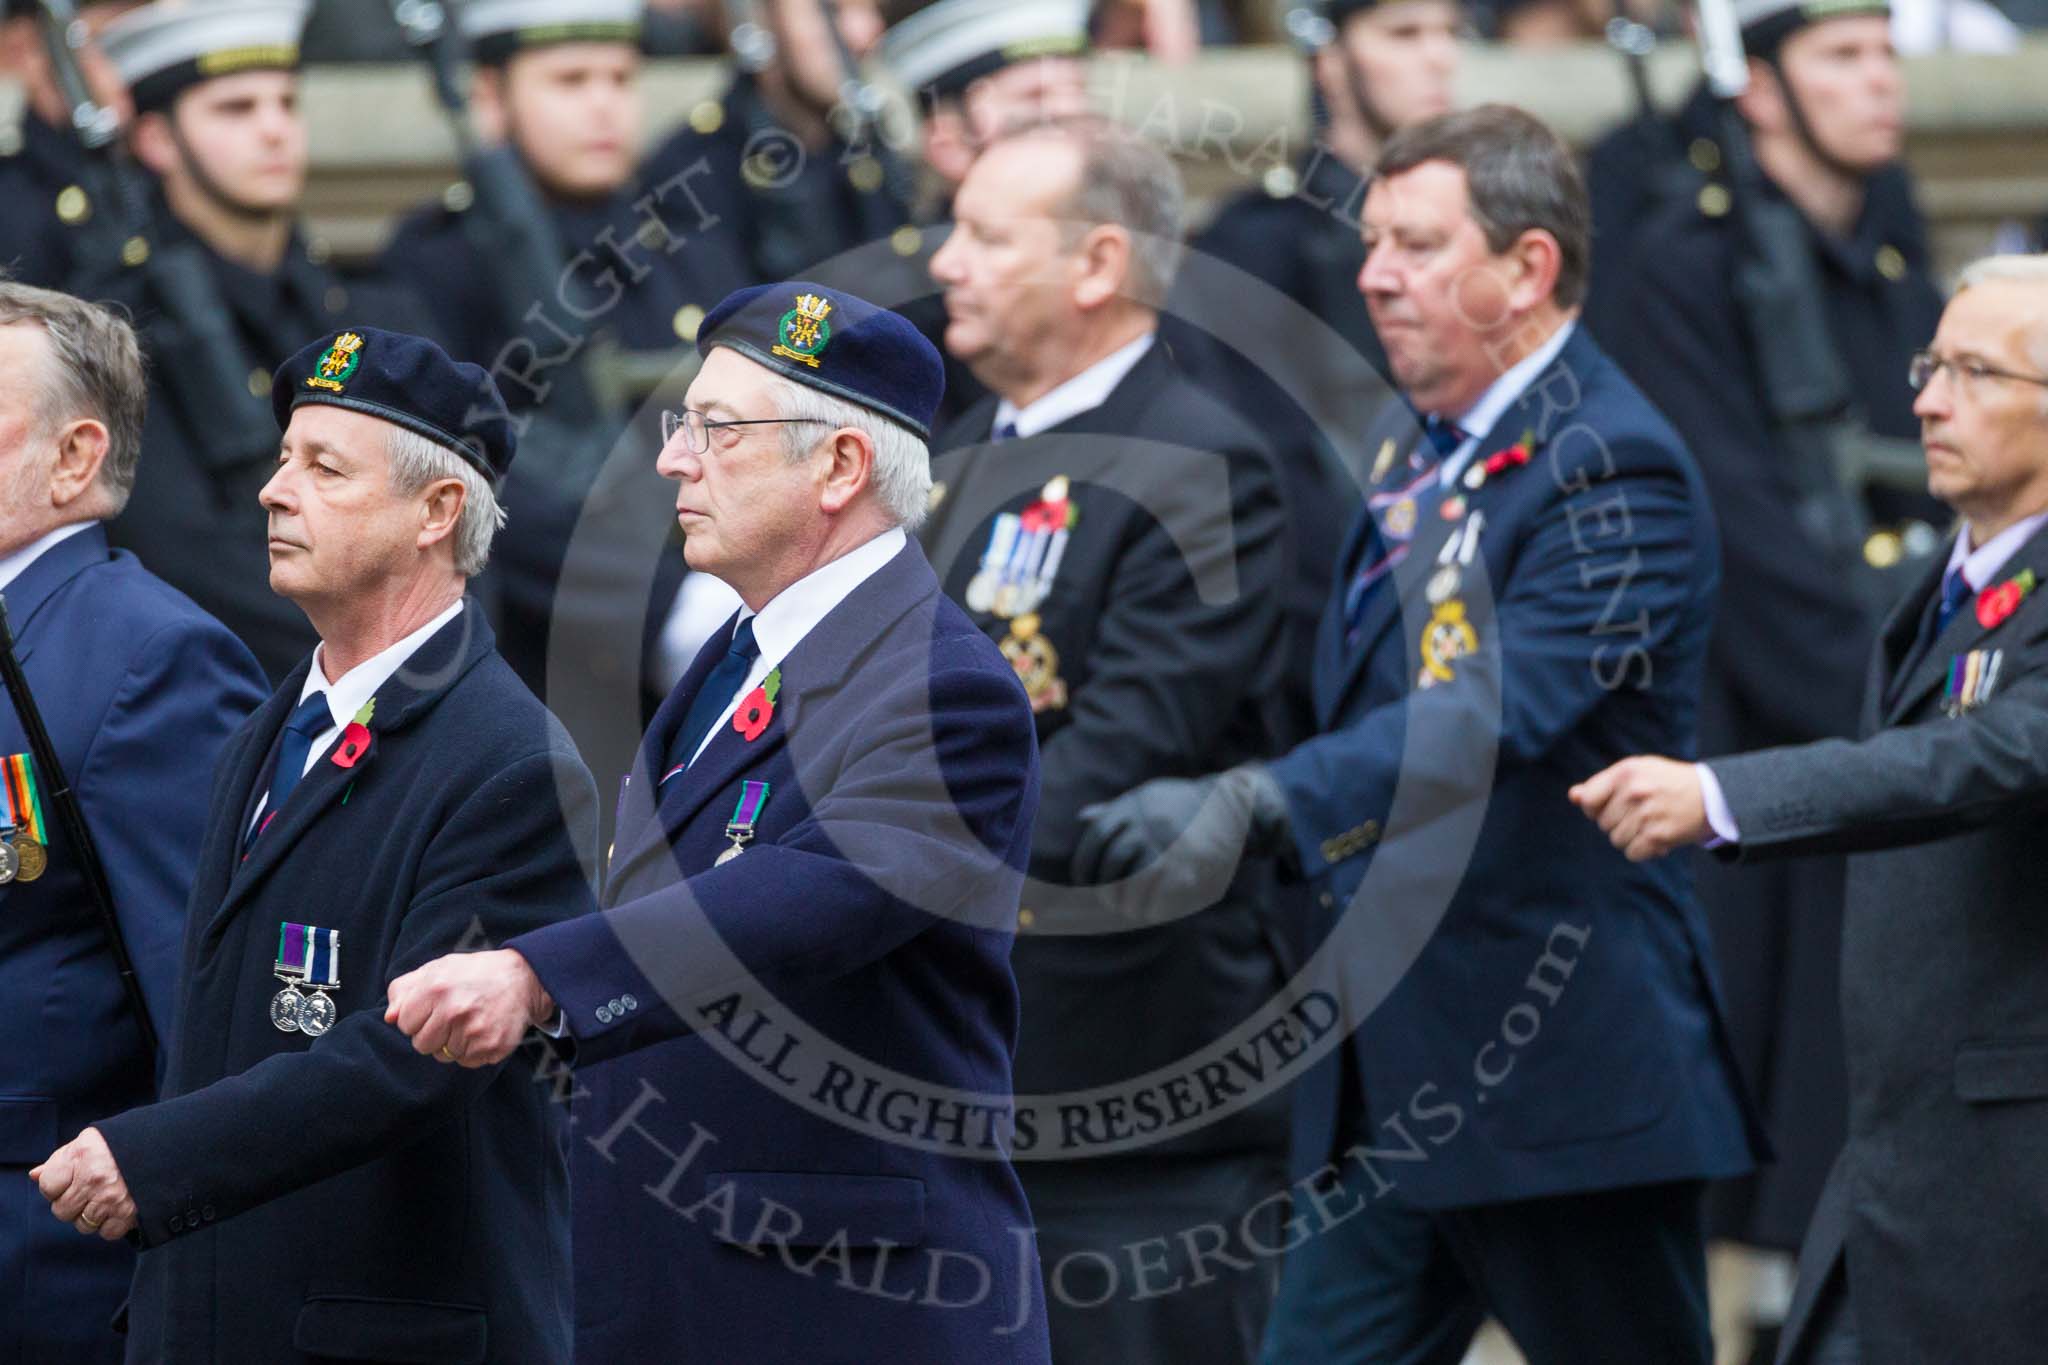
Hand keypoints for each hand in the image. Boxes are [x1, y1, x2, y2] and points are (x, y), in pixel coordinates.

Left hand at [30, 1127, 136, 1239]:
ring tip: (105, 1200)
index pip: (47, 1186)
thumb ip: (61, 1160)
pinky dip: (111, 1225)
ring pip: (83, 1225)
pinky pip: (107, 1233)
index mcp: (81, 1155)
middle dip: (72, 1205)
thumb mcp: (88, 1143)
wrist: (168, 1144)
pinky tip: (119, 1208)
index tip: (71, 1180)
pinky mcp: (129, 1213)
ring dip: (91, 1217)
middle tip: (89, 1192)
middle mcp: (93, 1178)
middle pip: (62, 1211)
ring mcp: (111, 1198)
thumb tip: (34, 1176)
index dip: (56, 1187)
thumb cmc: (121, 1144)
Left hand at [385, 949, 554, 1067]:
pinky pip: (467, 1062)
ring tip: (470, 1022)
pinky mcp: (491, 1046)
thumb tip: (390, 1017)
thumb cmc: (474, 973)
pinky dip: (473, 1051)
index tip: (434, 1009)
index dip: (418, 1018)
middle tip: (453, 1017)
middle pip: (422, 1045)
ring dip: (454, 1043)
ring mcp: (473, 1031)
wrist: (524, 978)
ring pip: (444, 1056)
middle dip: (434, 1034)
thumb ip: (405, 989)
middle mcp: (453, 1010)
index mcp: (435, 988)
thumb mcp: (437, 969)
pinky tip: (483, 1031)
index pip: (405, 1025)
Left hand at [1072, 766, 1290, 917]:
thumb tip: (1082, 818)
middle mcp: (1152, 821)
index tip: (1083, 880)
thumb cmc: (1185, 805)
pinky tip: (1149, 912)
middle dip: (1106, 886)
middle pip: (1114, 859)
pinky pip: (1164, 891)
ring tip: (1127, 909)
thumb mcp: (1151, 798)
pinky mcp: (1191, 863)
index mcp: (1138, 804)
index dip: (1085, 861)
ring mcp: (1171, 842)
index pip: (1098, 835)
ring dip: (1127, 900)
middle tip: (1106, 900)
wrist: (1234, 803)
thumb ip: (1118, 810)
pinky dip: (1152, 906)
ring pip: (1136, 879)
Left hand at [1569, 756, 1707, 861]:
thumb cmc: (1665, 782)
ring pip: (1616, 840)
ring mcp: (1647, 814)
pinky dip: (1642, 850)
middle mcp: (1635, 791)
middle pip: (1602, 823)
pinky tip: (1656, 839)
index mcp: (1626, 772)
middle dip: (1617, 823)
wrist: (1711, 795)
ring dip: (1630, 837)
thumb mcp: (1636, 772)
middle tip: (1639, 815)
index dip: (1593, 809)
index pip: (1588, 801)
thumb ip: (1602, 784)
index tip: (1607, 808)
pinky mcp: (1659, 835)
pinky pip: (1632, 853)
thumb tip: (1573, 797)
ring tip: (1649, 825)